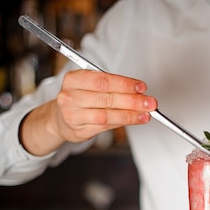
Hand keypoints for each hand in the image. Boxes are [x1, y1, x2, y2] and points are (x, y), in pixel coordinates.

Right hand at [21, 69, 157, 155]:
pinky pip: (105, 126)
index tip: (141, 87)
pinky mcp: (79, 130)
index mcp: (73, 79)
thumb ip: (111, 86)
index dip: (124, 84)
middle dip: (132, 100)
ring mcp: (73, 115)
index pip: (103, 80)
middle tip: (149, 102)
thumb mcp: (90, 85)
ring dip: (130, 114)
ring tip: (145, 113)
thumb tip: (138, 91)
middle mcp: (70, 96)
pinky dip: (122, 122)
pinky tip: (134, 119)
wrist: (60, 119)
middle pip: (106, 98)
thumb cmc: (79, 98)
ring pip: (107, 114)